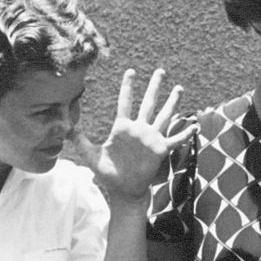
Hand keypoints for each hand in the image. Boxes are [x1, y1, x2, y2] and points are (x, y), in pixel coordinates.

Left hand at [70, 69, 196, 203]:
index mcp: (123, 128)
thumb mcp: (92, 156)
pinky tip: (195, 126)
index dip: (128, 87)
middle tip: (161, 71)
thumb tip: (65, 128)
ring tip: (179, 88)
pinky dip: (185, 133)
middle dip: (155, 87)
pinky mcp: (161, 150)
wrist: (124, 189)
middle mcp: (140, 129)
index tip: (131, 71)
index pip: (126, 102)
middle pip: (149, 103)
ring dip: (172, 102)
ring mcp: (151, 138)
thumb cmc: (109, 174)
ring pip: (164, 116)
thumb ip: (80, 140)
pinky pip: (176, 139)